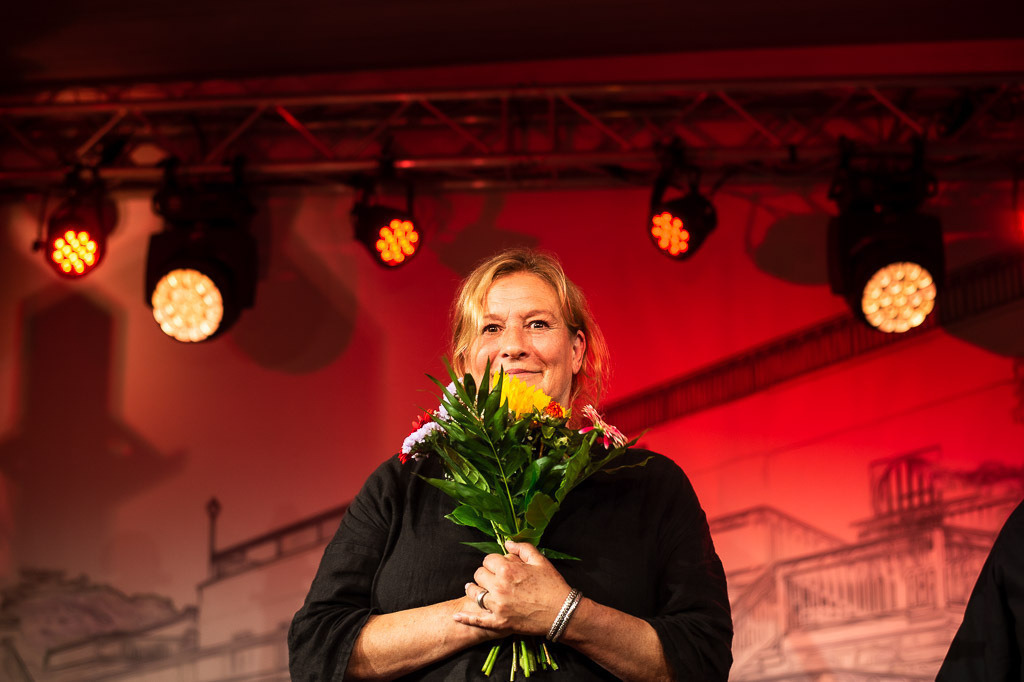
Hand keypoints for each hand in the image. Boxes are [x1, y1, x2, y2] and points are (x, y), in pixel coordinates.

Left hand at [453, 540, 570, 635]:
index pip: (488, 560)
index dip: (494, 562)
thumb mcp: (540, 561)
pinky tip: (457, 616)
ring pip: (474, 594)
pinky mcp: (499, 622)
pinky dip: (466, 618)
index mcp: (508, 569)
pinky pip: (477, 620)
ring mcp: (497, 606)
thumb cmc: (552, 585)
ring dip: (475, 590)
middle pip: (479, 575)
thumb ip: (522, 548)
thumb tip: (507, 543)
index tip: (500, 566)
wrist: (562, 613)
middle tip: (494, 578)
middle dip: (485, 574)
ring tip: (478, 590)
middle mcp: (499, 587)